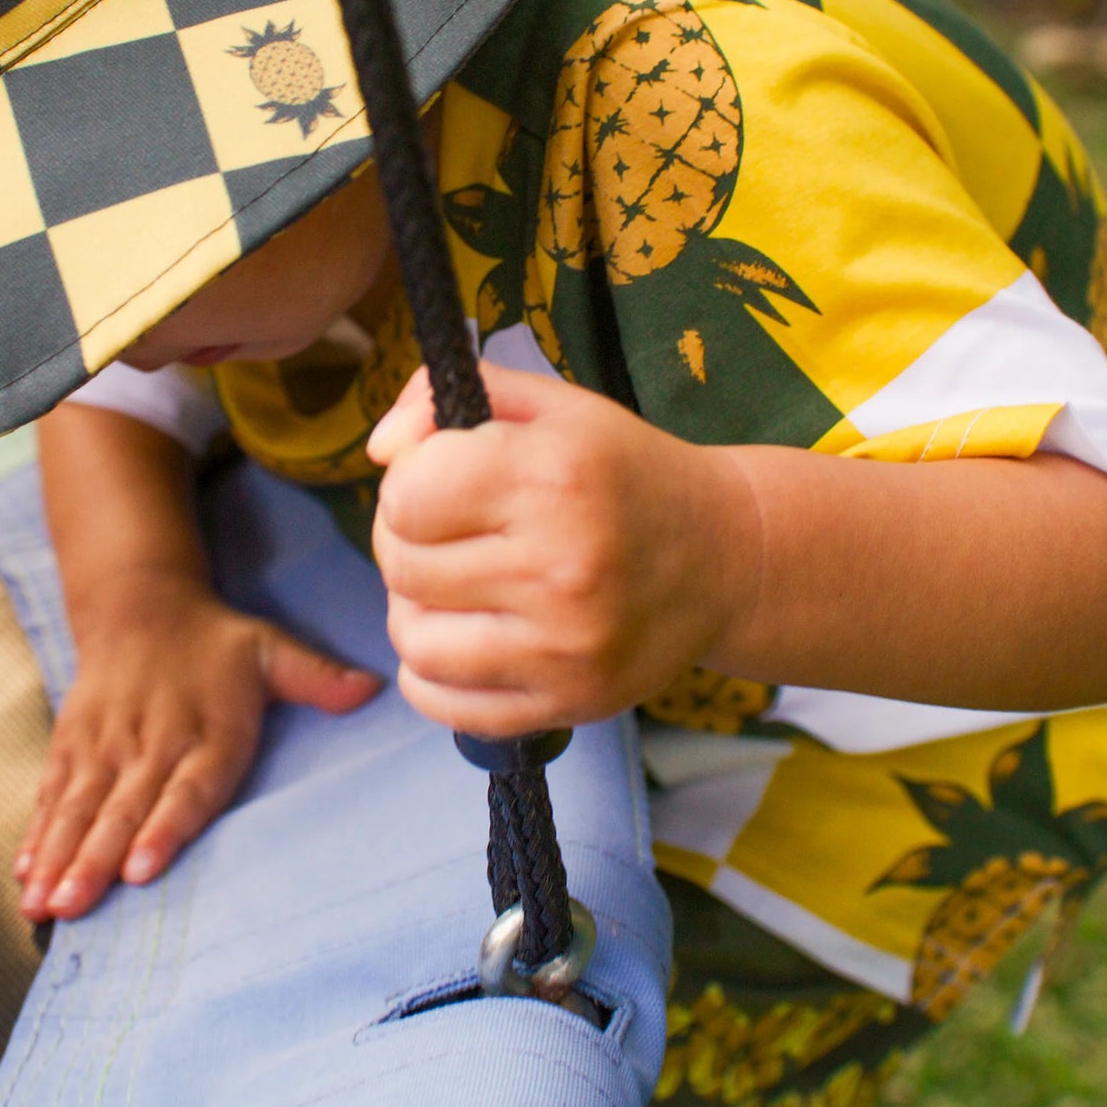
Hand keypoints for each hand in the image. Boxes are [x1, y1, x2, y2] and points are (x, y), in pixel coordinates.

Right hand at [16, 570, 378, 920]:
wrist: (142, 605)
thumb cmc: (216, 643)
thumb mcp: (271, 650)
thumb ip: (318, 678)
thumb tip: (373, 688)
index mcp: (207, 729)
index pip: (187, 787)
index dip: (164, 827)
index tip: (143, 868)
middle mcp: (152, 741)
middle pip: (122, 807)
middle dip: (96, 859)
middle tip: (76, 905)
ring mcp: (105, 744)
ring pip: (80, 806)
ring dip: (60, 856)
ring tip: (44, 904)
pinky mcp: (72, 743)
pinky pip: (53, 792)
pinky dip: (38, 832)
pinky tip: (24, 872)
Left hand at [367, 365, 755, 736]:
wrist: (726, 557)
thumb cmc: (624, 474)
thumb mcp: (551, 409)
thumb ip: (447, 402)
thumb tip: (380, 448)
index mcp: (553, 477)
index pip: (406, 495)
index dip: (408, 482)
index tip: (442, 479)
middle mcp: (560, 566)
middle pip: (402, 566)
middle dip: (405, 541)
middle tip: (447, 531)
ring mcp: (565, 647)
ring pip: (413, 640)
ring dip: (415, 609)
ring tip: (456, 585)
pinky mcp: (568, 703)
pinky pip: (444, 704)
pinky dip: (432, 674)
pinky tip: (465, 638)